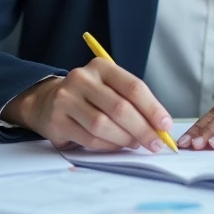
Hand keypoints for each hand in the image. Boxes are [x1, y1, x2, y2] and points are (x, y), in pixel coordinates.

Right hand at [1, 59, 173, 152]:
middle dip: (142, 129)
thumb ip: (133, 102)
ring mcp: (66, 99)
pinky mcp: (57, 121)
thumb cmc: (89, 96)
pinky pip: (89, 139)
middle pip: (120, 108)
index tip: (165, 125)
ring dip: (125, 139)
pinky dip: (108, 146)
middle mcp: (82, 79)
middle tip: (155, 143)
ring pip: (103, 126)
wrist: (48, 101)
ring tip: (135, 144)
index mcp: (101, 66)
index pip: (133, 87)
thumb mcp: (109, 87)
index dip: (153, 108)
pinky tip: (116, 146)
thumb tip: (159, 127)